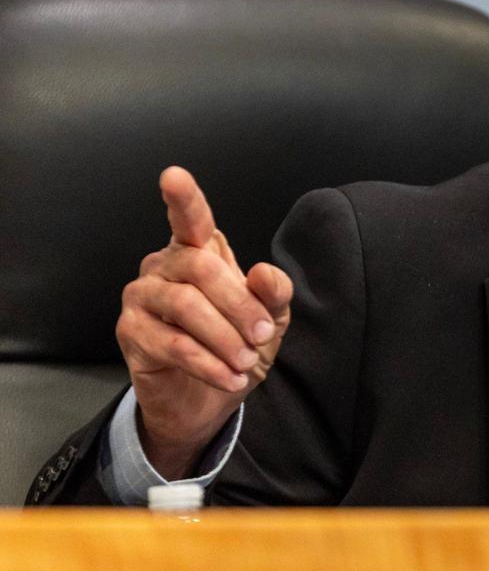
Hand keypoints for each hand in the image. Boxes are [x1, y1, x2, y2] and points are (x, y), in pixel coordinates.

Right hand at [116, 167, 291, 479]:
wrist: (208, 397)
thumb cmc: (238, 343)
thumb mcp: (270, 318)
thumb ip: (273, 293)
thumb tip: (264, 273)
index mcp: (198, 251)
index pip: (189, 219)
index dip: (184, 199)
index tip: (173, 176)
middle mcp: (164, 265)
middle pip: (200, 269)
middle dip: (238, 304)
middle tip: (262, 335)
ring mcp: (142, 297)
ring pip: (184, 306)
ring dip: (224, 338)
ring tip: (247, 362)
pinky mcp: (131, 333)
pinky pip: (172, 344)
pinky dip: (208, 363)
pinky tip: (230, 378)